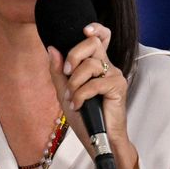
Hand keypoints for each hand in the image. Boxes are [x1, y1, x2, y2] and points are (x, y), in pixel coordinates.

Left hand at [47, 22, 138, 168]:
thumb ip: (58, 71)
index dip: (95, 29)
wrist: (98, 139)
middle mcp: (107, 66)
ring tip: (72, 98)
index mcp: (96, 65)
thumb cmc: (85, 117)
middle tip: (66, 73)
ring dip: (74, 83)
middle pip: (93, 43)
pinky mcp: (118, 87)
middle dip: (73, 55)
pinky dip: (81, 95)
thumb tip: (52, 48)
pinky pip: (95, 83)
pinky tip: (79, 105)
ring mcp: (114, 76)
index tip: (84, 30)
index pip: (101, 37)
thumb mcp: (65, 92)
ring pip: (91, 64)